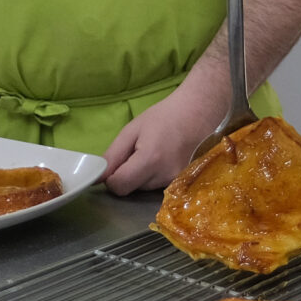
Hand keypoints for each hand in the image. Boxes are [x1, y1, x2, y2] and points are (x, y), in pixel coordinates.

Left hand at [101, 87, 222, 194]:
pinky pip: (161, 187)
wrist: (200, 112)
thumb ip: (113, 155)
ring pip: (146, 189)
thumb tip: (99, 177)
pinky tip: (166, 160)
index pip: (119, 186)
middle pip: (133, 188)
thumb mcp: (133, 130)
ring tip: (156, 153)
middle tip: (140, 151)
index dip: (112, 178)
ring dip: (144, 176)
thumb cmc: (165, 116)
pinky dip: (157, 177)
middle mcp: (165, 175)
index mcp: (149, 160)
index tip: (117, 165)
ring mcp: (178, 181)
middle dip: (130, 175)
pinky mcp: (186, 183)